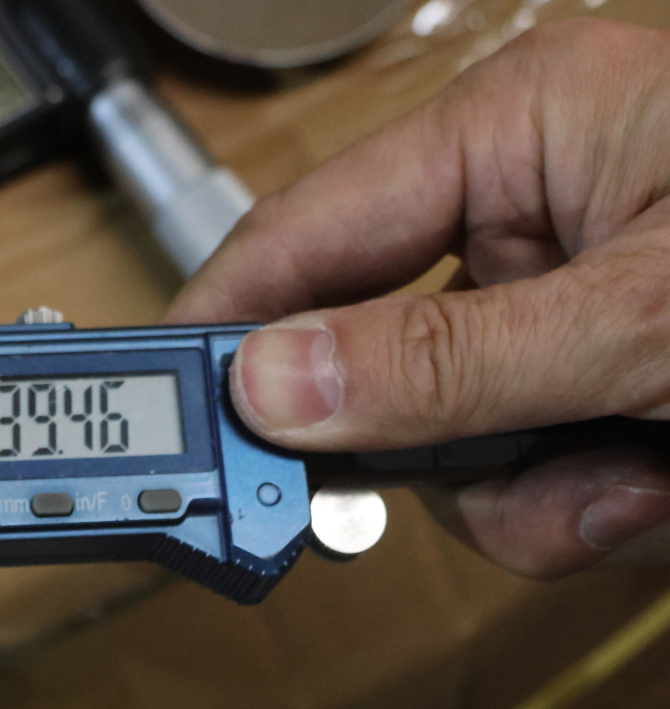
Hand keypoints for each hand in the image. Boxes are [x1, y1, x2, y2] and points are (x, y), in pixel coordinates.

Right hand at [169, 18, 669, 578]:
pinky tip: (654, 490)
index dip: (228, 320)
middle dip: (418, 443)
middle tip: (427, 491)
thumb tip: (275, 384)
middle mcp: (531, 211)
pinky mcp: (606, 381)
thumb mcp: (651, 314)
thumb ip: (449, 360)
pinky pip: (527, 472)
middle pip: (370, 353)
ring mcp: (567, 306)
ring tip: (630, 480)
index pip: (309, 229)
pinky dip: (581, 507)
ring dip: (525, 492)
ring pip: (449, 438)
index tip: (163, 408)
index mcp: (522, 127)